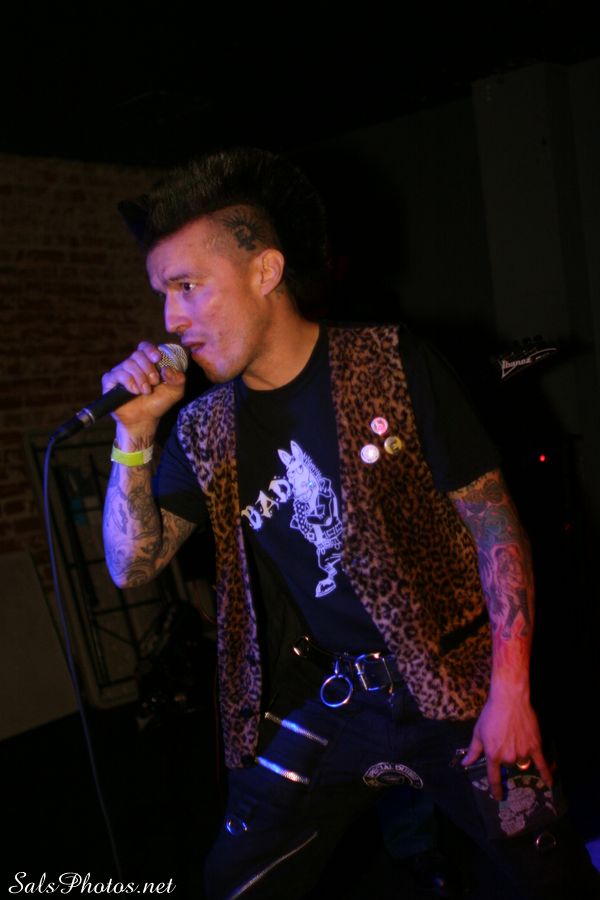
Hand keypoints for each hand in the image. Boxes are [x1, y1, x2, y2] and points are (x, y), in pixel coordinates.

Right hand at [102, 341, 185, 435]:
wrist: (145, 419)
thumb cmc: (158, 402)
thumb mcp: (175, 391)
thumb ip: (178, 378)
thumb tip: (167, 369)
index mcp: (146, 363)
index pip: (144, 347)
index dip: (150, 350)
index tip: (157, 358)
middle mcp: (132, 365)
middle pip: (137, 354)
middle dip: (148, 367)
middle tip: (155, 381)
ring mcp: (120, 372)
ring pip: (128, 364)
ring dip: (140, 377)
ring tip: (146, 391)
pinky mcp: (110, 381)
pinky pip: (117, 374)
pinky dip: (129, 382)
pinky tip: (135, 391)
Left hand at [461, 685, 552, 800]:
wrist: (509, 700)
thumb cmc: (491, 714)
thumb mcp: (478, 732)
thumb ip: (473, 750)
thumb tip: (465, 763)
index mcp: (493, 755)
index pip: (494, 778)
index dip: (496, 789)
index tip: (497, 797)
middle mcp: (508, 757)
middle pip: (508, 764)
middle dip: (505, 755)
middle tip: (504, 738)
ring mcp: (523, 753)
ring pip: (521, 761)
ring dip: (519, 754)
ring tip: (515, 735)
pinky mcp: (535, 746)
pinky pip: (542, 764)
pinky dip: (547, 774)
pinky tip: (550, 783)